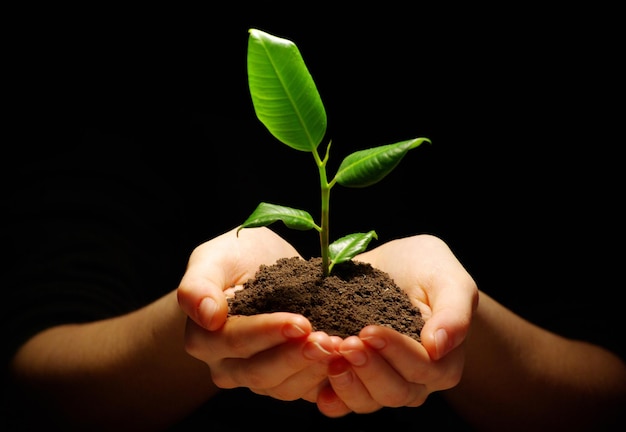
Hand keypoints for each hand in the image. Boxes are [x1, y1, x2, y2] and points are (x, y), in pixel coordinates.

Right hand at [177, 226, 339, 401]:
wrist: (257, 266)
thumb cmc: (233, 258)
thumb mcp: (213, 258)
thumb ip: (198, 285)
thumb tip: (207, 316)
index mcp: (205, 338)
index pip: (236, 341)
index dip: (269, 333)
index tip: (301, 323)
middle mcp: (227, 365)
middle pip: (260, 372)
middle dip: (297, 356)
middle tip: (330, 340)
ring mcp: (256, 377)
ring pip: (284, 387)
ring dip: (315, 370)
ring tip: (342, 348)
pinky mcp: (285, 381)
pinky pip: (304, 391)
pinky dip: (326, 378)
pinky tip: (345, 359)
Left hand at [317, 234, 477, 415]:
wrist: (391, 264)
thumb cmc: (426, 268)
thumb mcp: (448, 278)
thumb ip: (454, 311)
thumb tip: (439, 346)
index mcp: (442, 361)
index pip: (422, 368)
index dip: (396, 353)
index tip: (370, 330)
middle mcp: (414, 381)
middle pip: (394, 392)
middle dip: (368, 369)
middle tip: (346, 342)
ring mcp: (381, 383)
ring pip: (367, 402)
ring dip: (346, 381)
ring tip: (327, 353)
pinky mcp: (353, 379)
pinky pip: (341, 402)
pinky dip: (328, 391)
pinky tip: (316, 375)